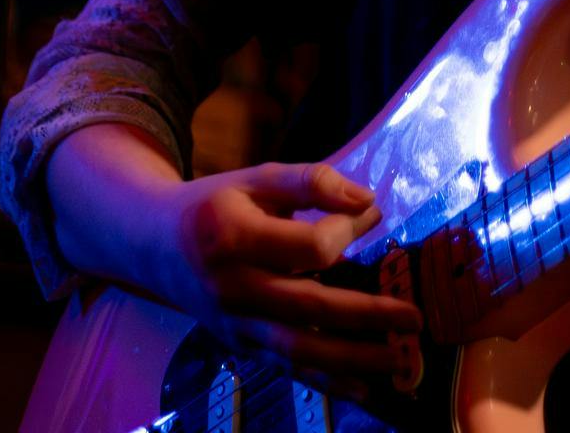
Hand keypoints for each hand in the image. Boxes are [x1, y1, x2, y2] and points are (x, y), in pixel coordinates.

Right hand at [153, 159, 421, 408]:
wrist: (155, 246)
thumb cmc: (218, 204)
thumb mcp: (258, 177)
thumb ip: (312, 181)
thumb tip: (367, 201)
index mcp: (233, 236)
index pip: (307, 246)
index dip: (347, 229)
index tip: (370, 213)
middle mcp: (232, 289)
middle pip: (309, 306)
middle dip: (366, 315)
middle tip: (413, 318)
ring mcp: (235, 325)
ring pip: (300, 350)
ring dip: (354, 361)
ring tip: (400, 361)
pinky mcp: (241, 347)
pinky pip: (289, 369)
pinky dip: (329, 384)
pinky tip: (367, 392)